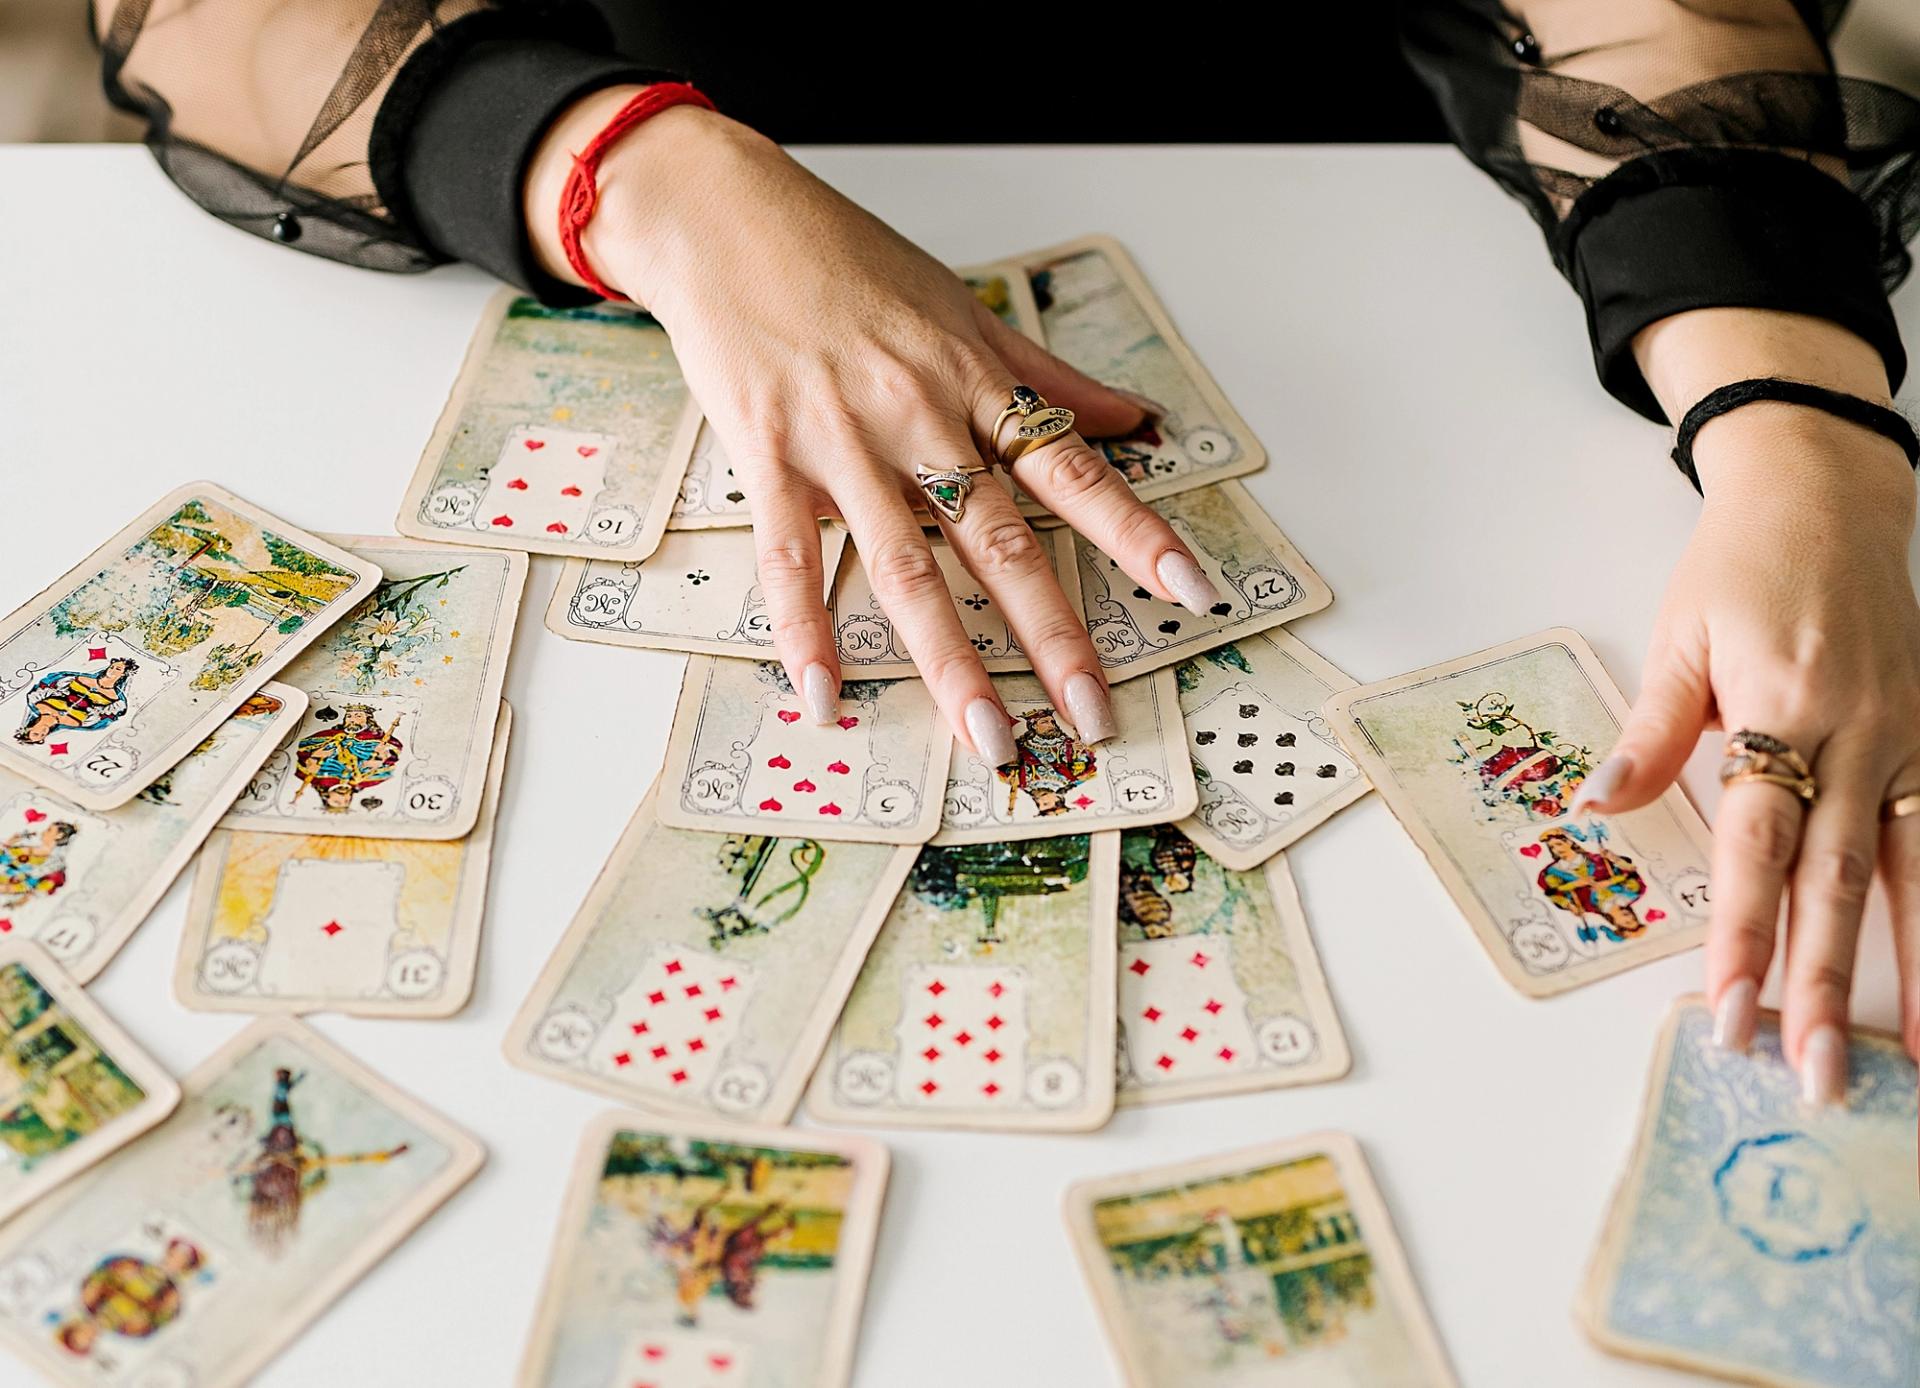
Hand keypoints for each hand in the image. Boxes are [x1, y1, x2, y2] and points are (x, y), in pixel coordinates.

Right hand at [526, 93, 1220, 762]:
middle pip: (1001, 541)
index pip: (1074, 469)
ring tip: (986, 737)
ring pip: (907, 567)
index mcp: (974, 381)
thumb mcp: (959, 308)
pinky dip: (806, 630)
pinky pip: (792, 558)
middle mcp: (919, 417)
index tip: (1190, 592)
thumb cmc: (843, 258)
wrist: (724, 216)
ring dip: (949, 661)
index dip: (1137, 533)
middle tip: (1092, 715)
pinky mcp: (768, 457)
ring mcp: (842, 442)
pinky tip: (825, 696)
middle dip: (1053, 636)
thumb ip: (1045, 377)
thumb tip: (1134, 418)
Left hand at [1574, 404, 1919, 1097]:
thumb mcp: (1682, 637)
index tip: (1725, 1010)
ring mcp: (1912, 743)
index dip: (1742, 932)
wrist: (1831, 496)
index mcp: (1784, 710)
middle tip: (1809, 1072)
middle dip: (1821, 982)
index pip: (1757, 846)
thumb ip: (1651, 733)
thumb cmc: (1743, 567)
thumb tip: (1596, 807)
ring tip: (1905, 1060)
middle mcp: (1860, 736)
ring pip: (1913, 875)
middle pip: (1838, 880)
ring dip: (1908, 973)